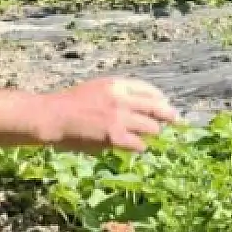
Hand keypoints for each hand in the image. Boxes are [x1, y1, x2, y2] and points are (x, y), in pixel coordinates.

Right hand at [37, 77, 179, 152]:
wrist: (54, 116)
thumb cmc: (71, 104)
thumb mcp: (98, 88)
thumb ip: (118, 95)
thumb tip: (140, 107)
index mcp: (117, 84)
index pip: (149, 90)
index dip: (161, 99)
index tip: (167, 105)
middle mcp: (123, 98)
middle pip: (158, 107)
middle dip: (169, 115)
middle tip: (177, 121)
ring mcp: (120, 117)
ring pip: (152, 127)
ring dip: (152, 132)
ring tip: (151, 136)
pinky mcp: (115, 136)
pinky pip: (139, 143)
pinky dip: (140, 146)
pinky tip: (138, 147)